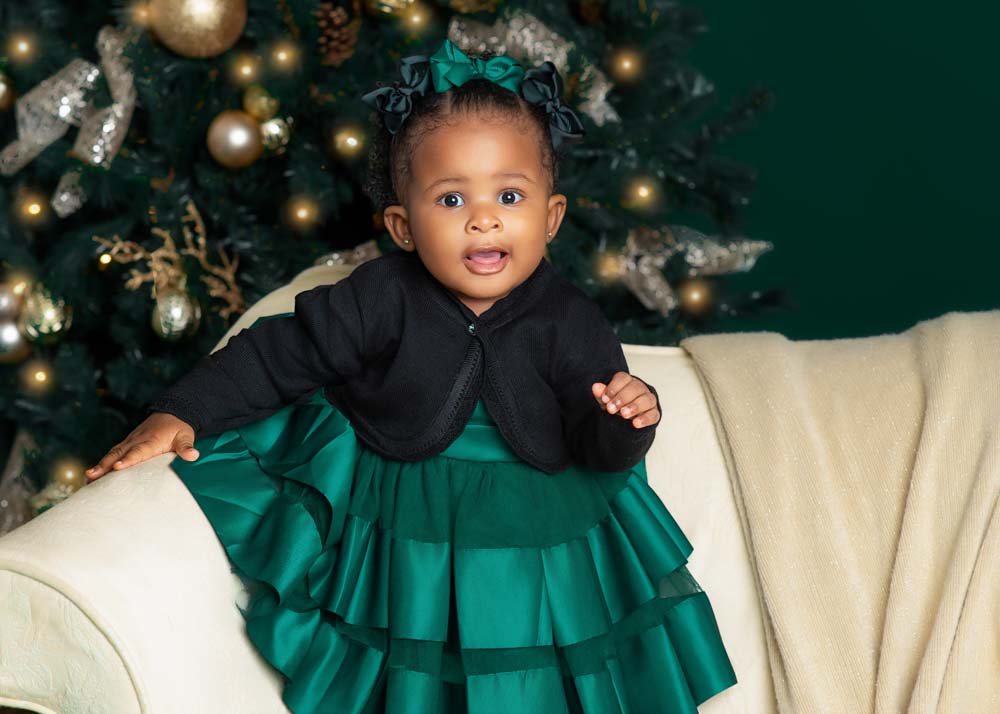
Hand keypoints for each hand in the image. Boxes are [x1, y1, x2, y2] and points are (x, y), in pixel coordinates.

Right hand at [85, 412, 199, 481]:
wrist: (172, 413)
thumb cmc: (179, 429)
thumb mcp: (186, 436)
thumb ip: (187, 447)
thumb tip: (193, 456)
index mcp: (151, 441)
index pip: (138, 452)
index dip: (128, 460)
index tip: (117, 467)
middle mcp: (136, 441)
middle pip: (118, 453)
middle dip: (104, 465)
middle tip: (91, 476)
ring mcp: (130, 442)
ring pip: (112, 454)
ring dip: (99, 466)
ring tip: (87, 479)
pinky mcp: (126, 445)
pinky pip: (113, 454)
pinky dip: (102, 464)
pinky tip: (92, 476)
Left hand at [592, 372, 659, 428]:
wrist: (626, 420)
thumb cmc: (616, 405)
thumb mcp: (606, 400)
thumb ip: (602, 394)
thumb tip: (595, 386)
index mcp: (627, 381)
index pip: (623, 378)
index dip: (614, 387)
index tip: (605, 399)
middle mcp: (640, 389)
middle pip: (635, 388)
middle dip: (623, 398)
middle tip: (611, 409)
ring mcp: (648, 401)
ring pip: (647, 400)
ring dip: (635, 406)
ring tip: (623, 414)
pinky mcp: (654, 413)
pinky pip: (653, 414)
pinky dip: (645, 419)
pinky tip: (635, 423)